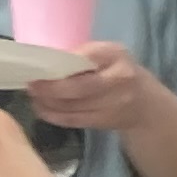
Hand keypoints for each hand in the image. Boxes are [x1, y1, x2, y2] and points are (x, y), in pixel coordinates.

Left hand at [26, 42, 162, 132]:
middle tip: (31, 85)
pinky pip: (73, 120)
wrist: (146, 105)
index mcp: (116, 55)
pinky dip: (53, 115)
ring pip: (72, 106)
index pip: (86, 57)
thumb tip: (44, 59)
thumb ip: (83, 54)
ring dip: (47, 102)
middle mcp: (119, 79)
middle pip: (79, 87)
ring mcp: (115, 104)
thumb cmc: (119, 72)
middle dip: (50, 88)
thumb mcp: (108, 55)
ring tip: (34, 96)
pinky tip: (42, 109)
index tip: (38, 65)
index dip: (61, 63)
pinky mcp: (105, 121)